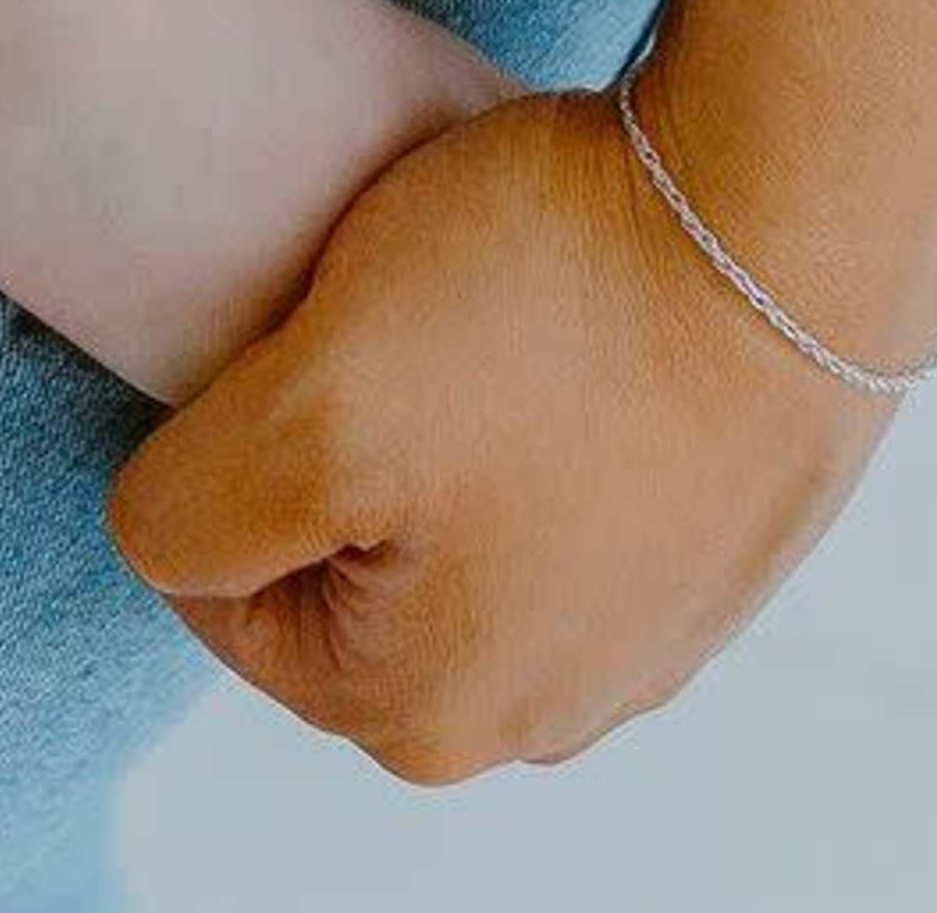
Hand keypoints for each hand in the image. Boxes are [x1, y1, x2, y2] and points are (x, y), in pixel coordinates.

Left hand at [108, 86, 894, 785]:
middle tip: (372, 323)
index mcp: (424, 713)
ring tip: (464, 311)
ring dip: (419, 409)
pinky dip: (516, 389)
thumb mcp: (308, 413)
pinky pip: (536, 470)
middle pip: (327, 556)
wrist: (775, 223)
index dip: (222, 444)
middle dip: (324, 437)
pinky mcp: (685, 539)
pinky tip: (540, 314)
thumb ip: (189, 513)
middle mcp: (537, 707)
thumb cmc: (542, 308)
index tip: (296, 354)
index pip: (212, 580)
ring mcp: (626, 628)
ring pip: (429, 507)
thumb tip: (162, 544)